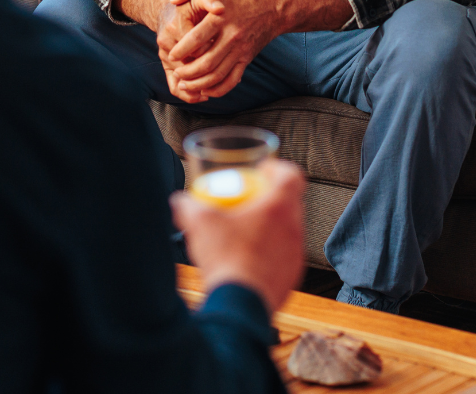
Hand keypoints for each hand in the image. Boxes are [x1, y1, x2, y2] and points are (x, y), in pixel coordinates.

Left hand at [164, 0, 282, 102]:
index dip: (181, 50)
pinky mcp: (246, 60)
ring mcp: (240, 50)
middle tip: (177, 72)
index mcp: (220, 18)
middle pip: (206, 62)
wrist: (271, 9)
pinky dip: (218, 90)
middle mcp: (231, 36)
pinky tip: (206, 90)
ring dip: (199, 84)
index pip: (197, 38)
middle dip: (187, 72)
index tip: (171, 55)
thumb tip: (173, 0)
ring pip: (218, 75)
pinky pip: (232, 80)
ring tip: (185, 84)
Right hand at [172, 159, 305, 313]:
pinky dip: (268, 253)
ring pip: (287, 232)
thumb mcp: (198, 223)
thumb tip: (179, 201)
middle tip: (249, 201)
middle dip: (270, 198)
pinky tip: (245, 260)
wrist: (239, 306)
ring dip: (269, 228)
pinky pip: (282, 257)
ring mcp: (295, 255)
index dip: (277, 168)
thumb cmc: (225, 259)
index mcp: (280, 207)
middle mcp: (295, 229)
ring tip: (245, 233)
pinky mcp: (290, 278)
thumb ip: (187, 205)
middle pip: (290, 203)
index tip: (262, 171)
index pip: (292, 175)